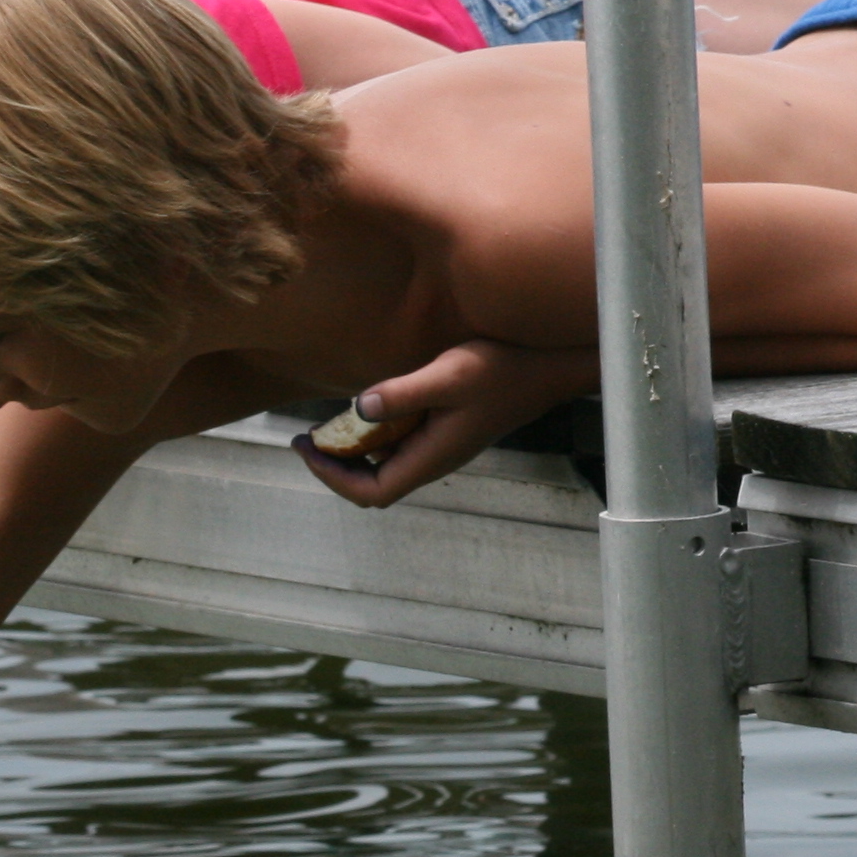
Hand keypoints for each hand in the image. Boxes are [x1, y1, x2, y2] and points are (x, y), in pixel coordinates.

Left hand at [291, 339, 587, 507]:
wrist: (552, 363)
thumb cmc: (505, 367)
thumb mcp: (450, 374)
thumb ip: (404, 393)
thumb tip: (359, 407)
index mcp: (432, 458)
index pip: (371, 493)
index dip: (333, 479)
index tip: (308, 449)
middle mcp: (435, 460)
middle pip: (372, 485)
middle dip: (334, 468)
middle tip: (304, 439)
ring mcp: (441, 446)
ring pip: (384, 465)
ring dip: (351, 452)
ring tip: (321, 427)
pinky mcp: (446, 430)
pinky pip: (400, 444)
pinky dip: (374, 435)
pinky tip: (361, 409)